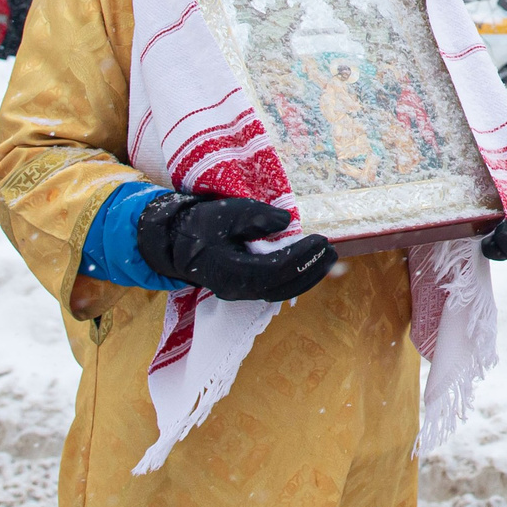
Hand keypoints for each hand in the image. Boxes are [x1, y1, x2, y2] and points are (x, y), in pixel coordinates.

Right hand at [137, 193, 333, 303]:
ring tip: (327, 258)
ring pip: (279, 291)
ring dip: (306, 276)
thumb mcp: (228, 213)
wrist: (174, 241)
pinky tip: (308, 266)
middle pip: (282, 286)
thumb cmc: (201, 224)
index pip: (276, 270)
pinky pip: (274, 289)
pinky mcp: (242, 288)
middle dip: (311, 269)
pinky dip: (294, 278)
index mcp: (230, 271)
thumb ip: (257, 218)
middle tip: (331, 250)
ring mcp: (239, 292)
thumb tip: (286, 223)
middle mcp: (236, 289)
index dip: (302, 257)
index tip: (321, 240)